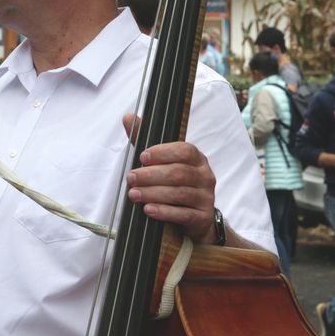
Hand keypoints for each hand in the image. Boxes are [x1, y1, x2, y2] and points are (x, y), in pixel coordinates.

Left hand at [122, 113, 216, 244]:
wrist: (195, 218)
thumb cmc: (174, 184)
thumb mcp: (160, 162)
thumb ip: (144, 141)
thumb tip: (127, 117)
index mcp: (197, 159)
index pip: (184, 150)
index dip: (163, 152)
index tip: (142, 157)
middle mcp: (205, 175)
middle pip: (179, 173)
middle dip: (151, 175)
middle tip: (131, 178)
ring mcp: (206, 197)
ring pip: (180, 193)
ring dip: (153, 193)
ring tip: (134, 195)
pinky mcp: (203, 217)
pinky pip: (184, 214)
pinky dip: (164, 211)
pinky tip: (148, 210)